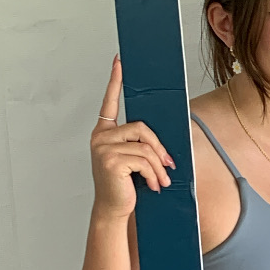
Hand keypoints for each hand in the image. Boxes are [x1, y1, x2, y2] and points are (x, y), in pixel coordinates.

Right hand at [90, 58, 173, 218]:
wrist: (114, 209)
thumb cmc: (125, 184)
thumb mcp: (134, 159)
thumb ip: (141, 143)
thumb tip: (161, 138)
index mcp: (104, 132)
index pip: (110, 102)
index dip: (115, 81)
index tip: (120, 61)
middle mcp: (100, 137)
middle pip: (141, 128)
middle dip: (159, 148)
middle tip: (169, 165)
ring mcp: (103, 148)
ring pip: (145, 147)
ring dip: (159, 167)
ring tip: (162, 181)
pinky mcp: (111, 161)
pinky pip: (144, 160)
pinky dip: (154, 174)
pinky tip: (154, 186)